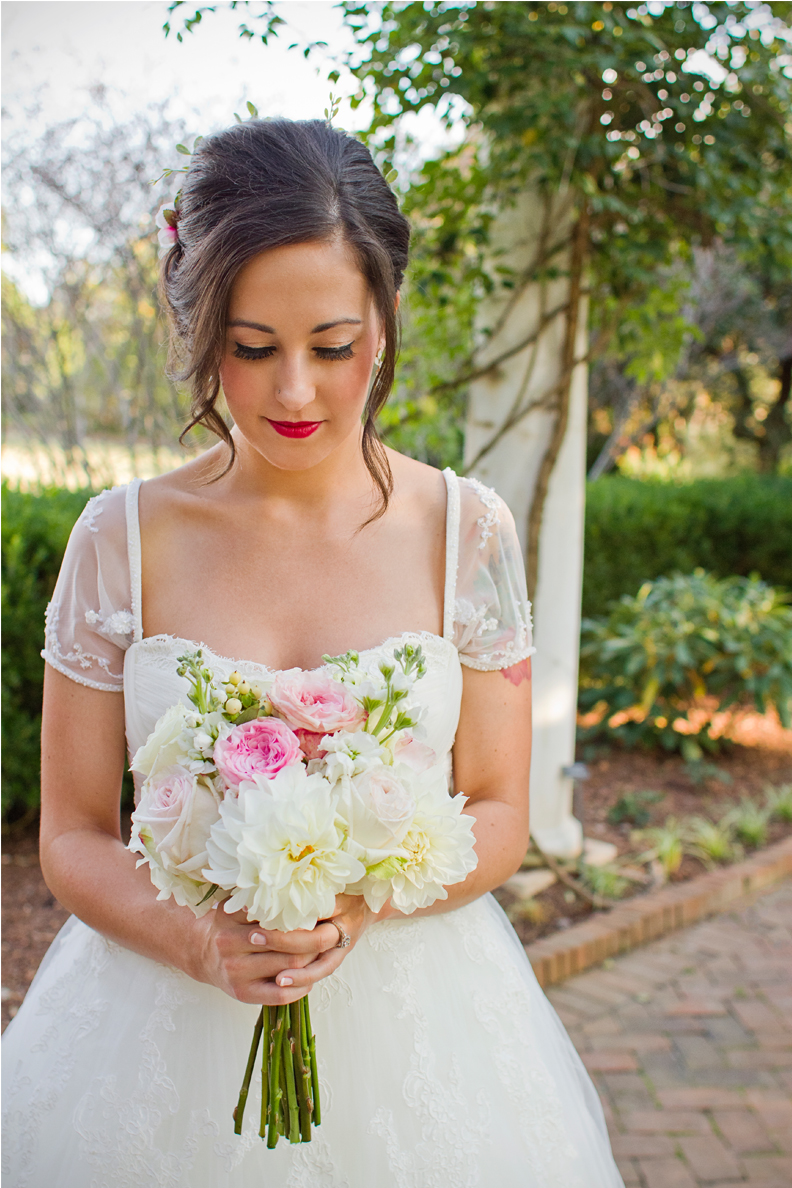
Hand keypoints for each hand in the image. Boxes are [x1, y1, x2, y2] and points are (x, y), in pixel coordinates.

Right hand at [192, 894, 377, 1005]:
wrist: (201, 953)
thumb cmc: (229, 922)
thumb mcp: (238, 902)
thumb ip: (261, 894)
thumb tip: (298, 877)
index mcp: (232, 919)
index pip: (277, 917)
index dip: (306, 914)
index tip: (326, 908)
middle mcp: (231, 946)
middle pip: (288, 944)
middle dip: (315, 938)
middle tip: (335, 929)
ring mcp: (236, 973)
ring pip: (289, 967)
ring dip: (313, 960)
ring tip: (327, 950)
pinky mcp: (244, 994)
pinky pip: (281, 995)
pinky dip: (302, 986)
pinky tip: (311, 975)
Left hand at [263, 893, 377, 1000]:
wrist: (368, 905)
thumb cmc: (344, 889)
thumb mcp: (329, 881)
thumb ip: (306, 887)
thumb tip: (267, 889)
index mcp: (342, 902)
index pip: (313, 908)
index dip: (285, 909)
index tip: (257, 909)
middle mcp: (344, 926)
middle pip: (316, 939)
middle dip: (284, 940)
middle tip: (255, 936)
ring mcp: (343, 944)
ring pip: (320, 961)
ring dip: (294, 967)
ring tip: (272, 974)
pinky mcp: (338, 957)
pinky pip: (322, 971)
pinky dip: (303, 978)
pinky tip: (282, 982)